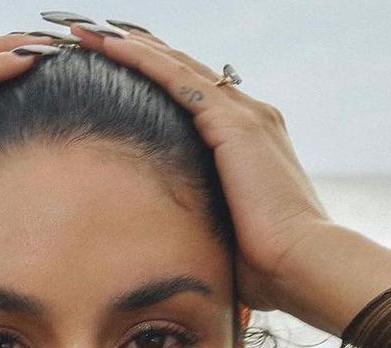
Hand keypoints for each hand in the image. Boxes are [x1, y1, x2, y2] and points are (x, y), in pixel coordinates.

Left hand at [72, 23, 390, 332]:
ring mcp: (243, 117)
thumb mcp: (230, 239)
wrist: (303, 264)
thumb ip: (207, 227)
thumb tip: (181, 252)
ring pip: (176, 67)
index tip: (123, 70)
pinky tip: (107, 47)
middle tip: (93, 38)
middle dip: (140, 53)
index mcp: (252, 144)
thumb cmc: (270, 270)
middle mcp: (250, 118)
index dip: (160, 81)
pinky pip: (175, 80)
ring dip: (130, 47)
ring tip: (87, 34)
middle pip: (185, 73)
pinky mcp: (232, 124)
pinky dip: (140, 60)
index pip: (198, 100)